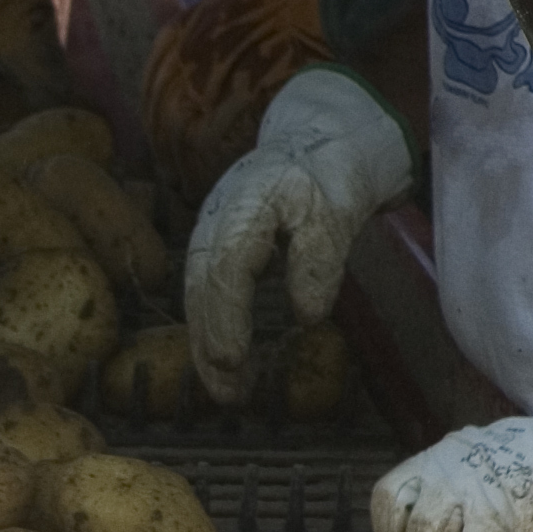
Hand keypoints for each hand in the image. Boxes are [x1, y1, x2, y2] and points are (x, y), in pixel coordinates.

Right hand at [183, 66, 413, 400]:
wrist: (318, 136)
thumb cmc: (329, 174)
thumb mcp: (336, 213)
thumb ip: (319, 261)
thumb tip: (306, 317)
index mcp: (245, 206)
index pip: (226, 268)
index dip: (226, 317)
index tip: (233, 359)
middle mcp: (215, 219)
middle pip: (201, 288)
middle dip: (210, 343)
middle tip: (228, 394)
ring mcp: (209, 231)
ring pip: (196, 294)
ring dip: (207, 344)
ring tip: (227, 391)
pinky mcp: (214, 245)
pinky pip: (204, 290)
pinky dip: (211, 328)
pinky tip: (225, 360)